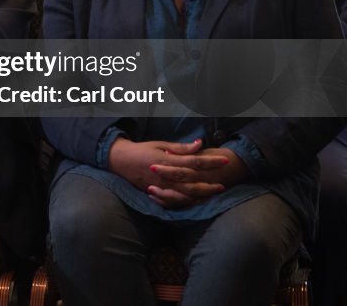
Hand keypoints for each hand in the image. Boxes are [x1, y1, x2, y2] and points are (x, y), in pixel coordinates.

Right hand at [107, 138, 228, 207]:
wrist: (121, 161)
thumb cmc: (142, 150)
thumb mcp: (160, 144)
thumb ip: (180, 147)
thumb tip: (199, 144)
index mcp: (167, 160)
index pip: (194, 162)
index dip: (211, 162)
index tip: (225, 161)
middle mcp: (165, 176)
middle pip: (192, 183)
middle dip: (209, 185)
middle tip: (223, 184)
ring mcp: (161, 187)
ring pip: (185, 195)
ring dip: (201, 195)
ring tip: (213, 193)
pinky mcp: (157, 194)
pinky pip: (175, 202)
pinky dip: (187, 202)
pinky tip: (197, 200)